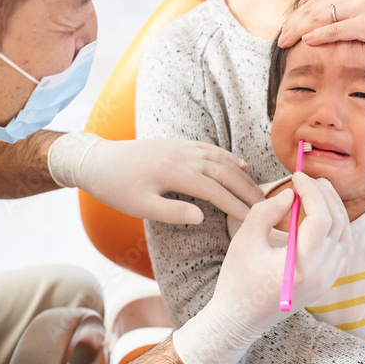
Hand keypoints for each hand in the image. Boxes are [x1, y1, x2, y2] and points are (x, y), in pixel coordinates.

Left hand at [47, 133, 263, 222]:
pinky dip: (228, 157)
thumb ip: (172, 212)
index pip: (215, 190)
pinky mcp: (178, 144)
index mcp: (175, 171)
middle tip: (267, 207)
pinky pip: (210, 150)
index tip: (254, 218)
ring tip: (259, 191)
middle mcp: (183, 155)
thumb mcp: (140, 206)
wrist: (97, 160)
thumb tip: (202, 217)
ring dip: (242, 175)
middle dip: (247, 190)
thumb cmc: (116, 187)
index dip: (236, 205)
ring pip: (220, 160)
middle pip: (224, 173)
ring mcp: (182, 147)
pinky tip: (240, 165)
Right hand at [173, 173, 351, 363]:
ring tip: (317, 191)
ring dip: (334, 209)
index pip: (322, 218)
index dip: (312, 191)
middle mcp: (323, 274)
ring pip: (345, 235)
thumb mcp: (245, 240)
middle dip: (325, 195)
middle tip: (307, 178)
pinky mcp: (326, 282)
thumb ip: (267, 211)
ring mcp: (328, 280)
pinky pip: (343, 249)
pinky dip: (337, 227)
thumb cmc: (238, 279)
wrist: (240, 319)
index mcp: (303, 265)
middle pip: (338, 224)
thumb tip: (291, 194)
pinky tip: (323, 214)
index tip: (296, 176)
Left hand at [276, 0, 364, 74]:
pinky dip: (319, 35)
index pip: (318, 0)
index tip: (287, 27)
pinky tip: (306, 42)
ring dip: (298, 30)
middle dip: (293, 23)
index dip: (299, 15)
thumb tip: (338, 20)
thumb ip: (355, 9)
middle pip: (313, 8)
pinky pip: (336, 30)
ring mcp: (361, 8)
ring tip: (284, 41)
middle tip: (279, 38)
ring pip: (320, 17)